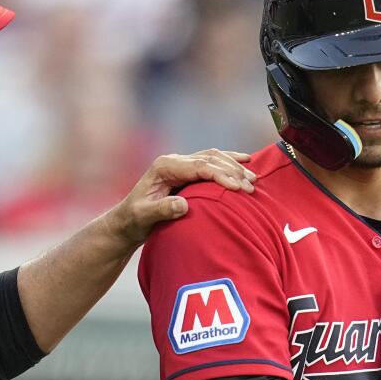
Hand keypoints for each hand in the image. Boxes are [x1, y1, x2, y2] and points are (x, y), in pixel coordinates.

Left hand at [106, 149, 254, 245]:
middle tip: (251, 186)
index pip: (199, 166)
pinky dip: (229, 162)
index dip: (220, 175)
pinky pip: (212, 162)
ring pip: (214, 157)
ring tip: (253, 178)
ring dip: (234, 166)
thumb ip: (161, 210)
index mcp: (164, 167)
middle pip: (209, 159)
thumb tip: (183, 205)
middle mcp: (174, 161)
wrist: (127, 221)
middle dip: (233, 171)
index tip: (238, 187)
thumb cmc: (134, 220)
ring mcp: (180, 164)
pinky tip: (246, 163)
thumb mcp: (144, 217)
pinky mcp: (186, 171)